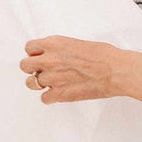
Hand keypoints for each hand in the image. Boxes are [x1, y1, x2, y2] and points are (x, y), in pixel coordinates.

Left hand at [21, 35, 137, 102]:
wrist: (117, 70)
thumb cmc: (104, 56)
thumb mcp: (77, 43)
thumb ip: (61, 49)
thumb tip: (57, 55)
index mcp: (54, 43)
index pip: (29, 47)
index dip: (34, 53)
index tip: (39, 56)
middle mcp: (50, 60)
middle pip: (24, 65)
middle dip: (32, 68)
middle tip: (41, 70)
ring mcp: (53, 78)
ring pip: (30, 83)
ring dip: (39, 83)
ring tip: (50, 83)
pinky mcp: (60, 94)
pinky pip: (44, 98)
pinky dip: (50, 97)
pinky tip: (58, 93)